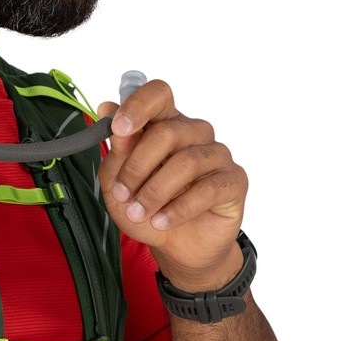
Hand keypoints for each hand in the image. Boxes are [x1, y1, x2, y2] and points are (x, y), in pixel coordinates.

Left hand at [98, 80, 247, 291]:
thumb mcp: (118, 181)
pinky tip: (161, 222)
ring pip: (185, 162)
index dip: (137, 106)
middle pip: (166, 132)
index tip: (118, 129)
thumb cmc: (146, 207)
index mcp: (164, 123)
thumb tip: (107, 107)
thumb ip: (117, 148)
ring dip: (154, 192)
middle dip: (137, 167)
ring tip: (138, 213)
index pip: (158, 93)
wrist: (176, 247)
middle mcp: (194, 132)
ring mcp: (216, 154)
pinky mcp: (233, 180)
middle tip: (122, 194)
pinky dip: (177, 209)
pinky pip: (207, 189)